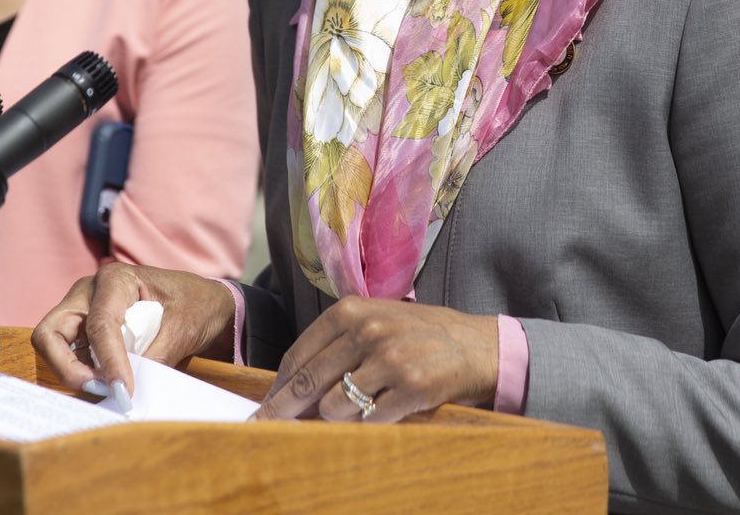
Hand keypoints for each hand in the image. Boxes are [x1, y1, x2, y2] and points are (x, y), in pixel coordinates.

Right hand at [32, 262, 235, 397]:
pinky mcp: (86, 332)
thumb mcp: (182, 329)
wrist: (205, 305)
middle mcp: (89, 292)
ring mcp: (83, 311)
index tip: (122, 390)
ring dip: (74, 373)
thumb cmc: (196, 305)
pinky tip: (107, 385)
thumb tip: (126, 388)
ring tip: (109, 390)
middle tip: (98, 389)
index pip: (100, 324)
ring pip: (54, 346)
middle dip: (66, 366)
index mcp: (116, 280)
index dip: (108, 361)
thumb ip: (155, 355)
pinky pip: (70, 356)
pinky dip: (82, 374)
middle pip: (52, 332)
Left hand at [254, 296, 498, 423]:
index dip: (278, 386)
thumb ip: (335, 346)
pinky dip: (369, 423)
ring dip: (336, 417)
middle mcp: (368, 331)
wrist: (475, 346)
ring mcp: (390, 359)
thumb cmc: (418, 335)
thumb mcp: (375, 322)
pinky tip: (382, 412)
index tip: (264, 406)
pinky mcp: (411, 388)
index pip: (298, 355)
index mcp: (352, 310)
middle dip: (284, 410)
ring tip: (357, 408)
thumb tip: (289, 388)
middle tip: (265, 427)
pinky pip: (369, 420)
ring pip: (333, 406)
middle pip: (308, 381)